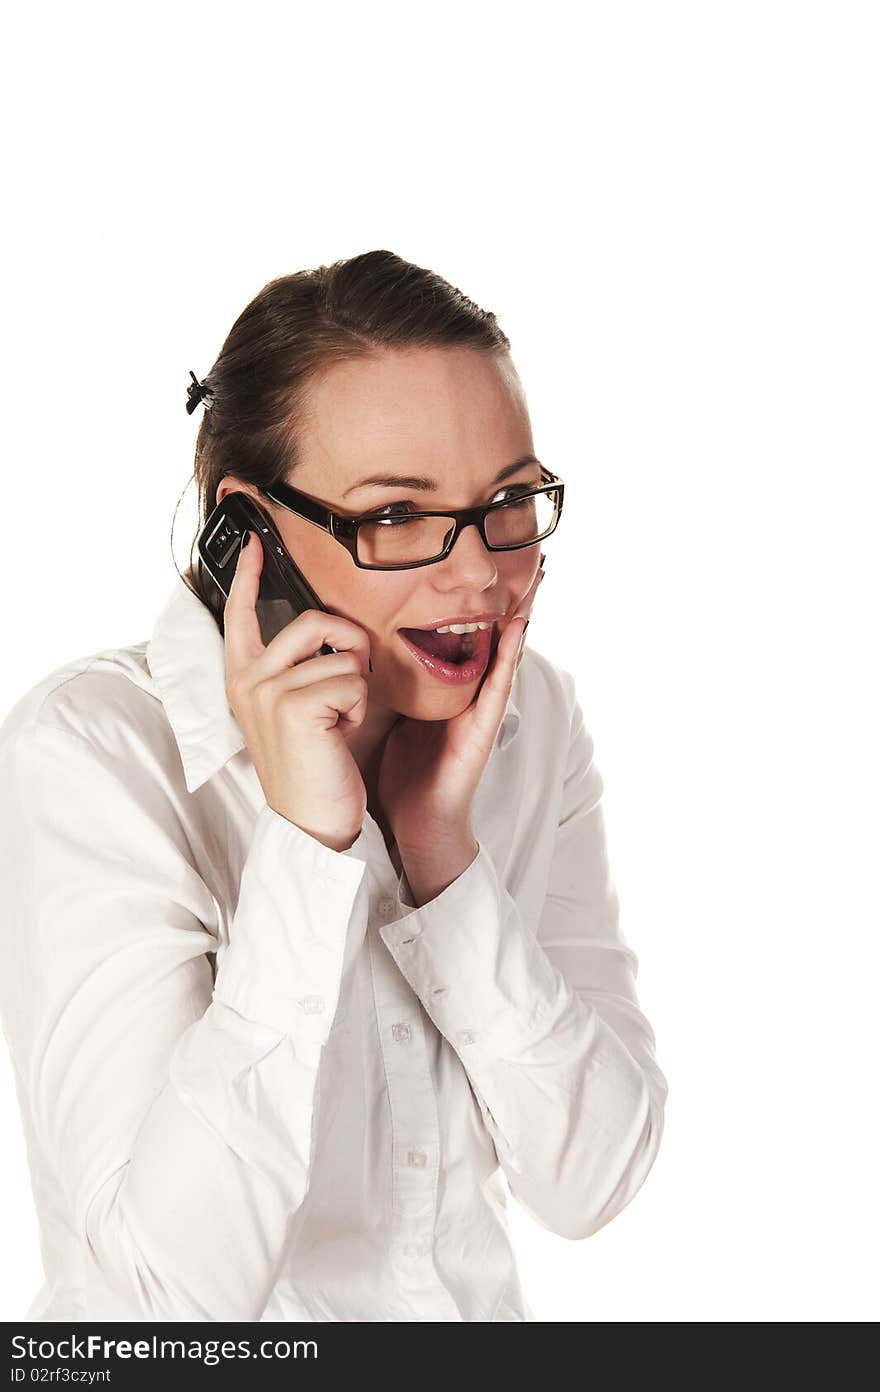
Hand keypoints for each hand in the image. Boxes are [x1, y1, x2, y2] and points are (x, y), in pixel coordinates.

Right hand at [223, 529, 371, 852]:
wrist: (313, 821)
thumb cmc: (317, 765)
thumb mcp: (303, 707)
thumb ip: (303, 666)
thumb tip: (332, 627)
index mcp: (244, 677)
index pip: (240, 615)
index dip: (249, 576)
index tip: (254, 543)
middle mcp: (247, 679)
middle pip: (315, 620)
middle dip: (352, 647)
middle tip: (352, 689)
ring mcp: (266, 691)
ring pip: (345, 656)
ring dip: (358, 691)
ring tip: (339, 724)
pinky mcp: (293, 706)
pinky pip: (353, 681)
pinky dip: (361, 710)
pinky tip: (341, 737)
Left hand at [377, 557, 545, 859]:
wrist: (412, 826)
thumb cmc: (397, 776)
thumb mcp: (385, 718)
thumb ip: (381, 687)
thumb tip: (353, 653)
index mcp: (443, 693)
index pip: (460, 639)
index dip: (473, 605)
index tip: (482, 566)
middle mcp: (468, 697)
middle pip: (491, 638)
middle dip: (508, 601)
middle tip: (525, 560)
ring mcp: (480, 712)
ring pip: (504, 653)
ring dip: (521, 617)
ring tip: (535, 579)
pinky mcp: (483, 729)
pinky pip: (498, 685)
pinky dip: (511, 655)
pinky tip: (518, 628)